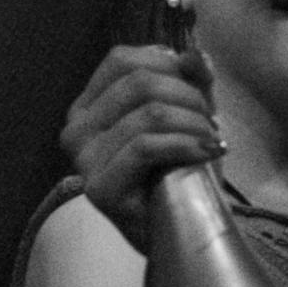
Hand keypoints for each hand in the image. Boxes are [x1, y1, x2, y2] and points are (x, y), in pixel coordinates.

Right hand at [57, 44, 223, 251]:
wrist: (181, 232)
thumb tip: (192, 54)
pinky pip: (147, 146)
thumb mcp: (188, 114)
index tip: (198, 88)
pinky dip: (186, 144)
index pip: (122, 60)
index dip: (168, 63)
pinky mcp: (100, 188)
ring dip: (194, 122)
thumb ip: (190, 80)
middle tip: (211, 121)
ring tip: (211, 140)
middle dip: (188, 95)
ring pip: (148, 113)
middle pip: (139, 82)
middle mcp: (76, 130)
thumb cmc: (179, 171)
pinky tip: (207, 152)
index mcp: (88, 107)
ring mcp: (83, 161)